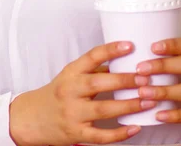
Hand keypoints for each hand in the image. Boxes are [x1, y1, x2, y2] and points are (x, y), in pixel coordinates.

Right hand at [9, 41, 154, 145]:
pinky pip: (101, 135)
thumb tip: (123, 62)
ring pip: (103, 109)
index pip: (91, 56)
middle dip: (125, 80)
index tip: (130, 45)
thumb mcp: (70, 76)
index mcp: (71, 72)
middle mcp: (70, 91)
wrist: (31, 118)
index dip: (111, 50)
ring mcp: (73, 113)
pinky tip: (135, 127)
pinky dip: (120, 133)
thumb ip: (93, 70)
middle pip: (99, 83)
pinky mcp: (76, 133)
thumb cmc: (56, 94)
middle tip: (146, 78)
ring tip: (148, 101)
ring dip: (128, 105)